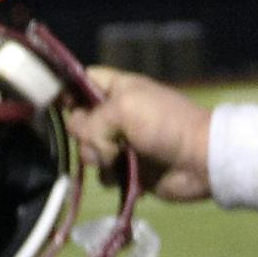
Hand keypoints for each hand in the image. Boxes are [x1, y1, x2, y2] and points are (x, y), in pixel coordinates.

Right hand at [67, 67, 212, 201]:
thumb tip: (87, 143)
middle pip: (79, 120)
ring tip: (116, 159)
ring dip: (96, 157)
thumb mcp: (126, 108)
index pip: (83, 81)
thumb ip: (93, 120)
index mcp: (119, 88)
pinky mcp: (127, 168)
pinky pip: (103, 173)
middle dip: (84, 132)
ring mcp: (122, 142)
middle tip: (102, 138)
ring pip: (87, 150)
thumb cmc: (165, 125)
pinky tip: (125, 175)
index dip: (68, 90)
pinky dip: (110, 175)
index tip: (58, 104)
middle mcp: (117, 114)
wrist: (199, 161)